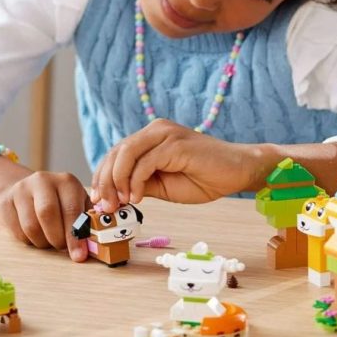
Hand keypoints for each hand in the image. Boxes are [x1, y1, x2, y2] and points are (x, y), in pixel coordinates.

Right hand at [0, 171, 89, 261]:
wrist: (26, 190)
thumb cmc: (59, 202)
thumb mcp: (77, 204)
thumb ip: (87, 221)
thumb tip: (94, 243)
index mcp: (66, 181)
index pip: (71, 209)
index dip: (75, 236)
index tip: (79, 256)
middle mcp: (42, 180)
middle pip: (47, 214)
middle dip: (56, 238)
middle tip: (60, 247)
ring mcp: (21, 190)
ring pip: (31, 225)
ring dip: (42, 242)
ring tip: (48, 240)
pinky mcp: (5, 202)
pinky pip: (17, 231)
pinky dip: (28, 241)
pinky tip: (35, 235)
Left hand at [90, 119, 261, 210]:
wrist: (238, 172)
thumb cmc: (203, 178)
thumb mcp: (161, 186)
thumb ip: (138, 185)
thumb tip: (112, 196)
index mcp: (148, 138)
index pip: (115, 154)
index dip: (101, 176)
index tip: (97, 200)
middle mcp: (153, 130)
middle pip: (116, 152)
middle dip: (105, 181)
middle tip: (104, 205)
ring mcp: (164, 134)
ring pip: (126, 154)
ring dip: (117, 181)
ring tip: (119, 202)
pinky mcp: (175, 143)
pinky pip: (145, 161)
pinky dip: (134, 181)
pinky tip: (136, 197)